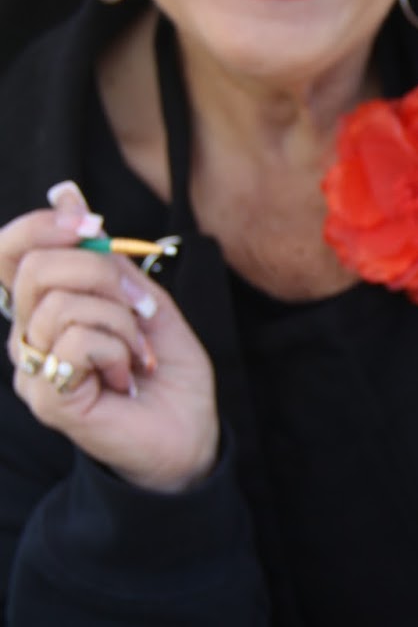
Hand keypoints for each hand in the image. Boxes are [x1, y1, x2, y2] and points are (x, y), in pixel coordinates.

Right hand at [1, 182, 218, 491]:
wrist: (190, 434)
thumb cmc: (166, 373)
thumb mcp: (143, 300)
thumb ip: (106, 256)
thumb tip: (66, 193)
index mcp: (46, 307)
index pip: (10, 250)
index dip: (44, 225)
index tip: (92, 223)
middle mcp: (28, 336)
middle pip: (36, 268)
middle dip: (103, 274)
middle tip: (141, 308)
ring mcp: (32, 369)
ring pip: (62, 305)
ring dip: (121, 323)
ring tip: (138, 353)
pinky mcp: (47, 398)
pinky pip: (75, 341)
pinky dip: (117, 349)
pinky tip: (126, 376)